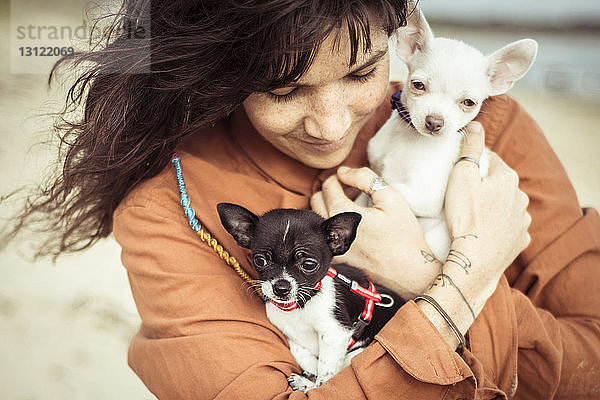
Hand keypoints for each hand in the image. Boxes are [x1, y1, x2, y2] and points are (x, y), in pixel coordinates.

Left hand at [311, 167, 440, 297]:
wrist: (409, 270)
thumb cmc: (403, 235)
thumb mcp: (390, 197)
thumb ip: (364, 178)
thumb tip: (343, 171)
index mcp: (342, 213)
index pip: (328, 185)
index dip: (339, 177)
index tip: (351, 179)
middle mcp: (332, 230)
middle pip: (317, 199)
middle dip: (331, 190)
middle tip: (350, 190)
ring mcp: (332, 246)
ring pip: (318, 217)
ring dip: (328, 206)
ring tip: (350, 205)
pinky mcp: (336, 258)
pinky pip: (324, 235)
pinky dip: (332, 225)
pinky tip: (349, 224)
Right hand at [416, 121, 530, 349]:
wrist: (474, 261)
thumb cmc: (465, 217)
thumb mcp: (461, 176)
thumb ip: (470, 148)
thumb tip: (475, 124)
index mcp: (507, 178)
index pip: (491, 159)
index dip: (474, 161)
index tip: (459, 168)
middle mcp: (521, 197)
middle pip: (499, 183)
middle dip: (485, 185)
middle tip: (462, 193)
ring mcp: (522, 221)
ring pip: (506, 206)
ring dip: (493, 207)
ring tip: (472, 215)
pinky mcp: (519, 242)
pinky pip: (509, 229)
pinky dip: (498, 228)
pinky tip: (483, 232)